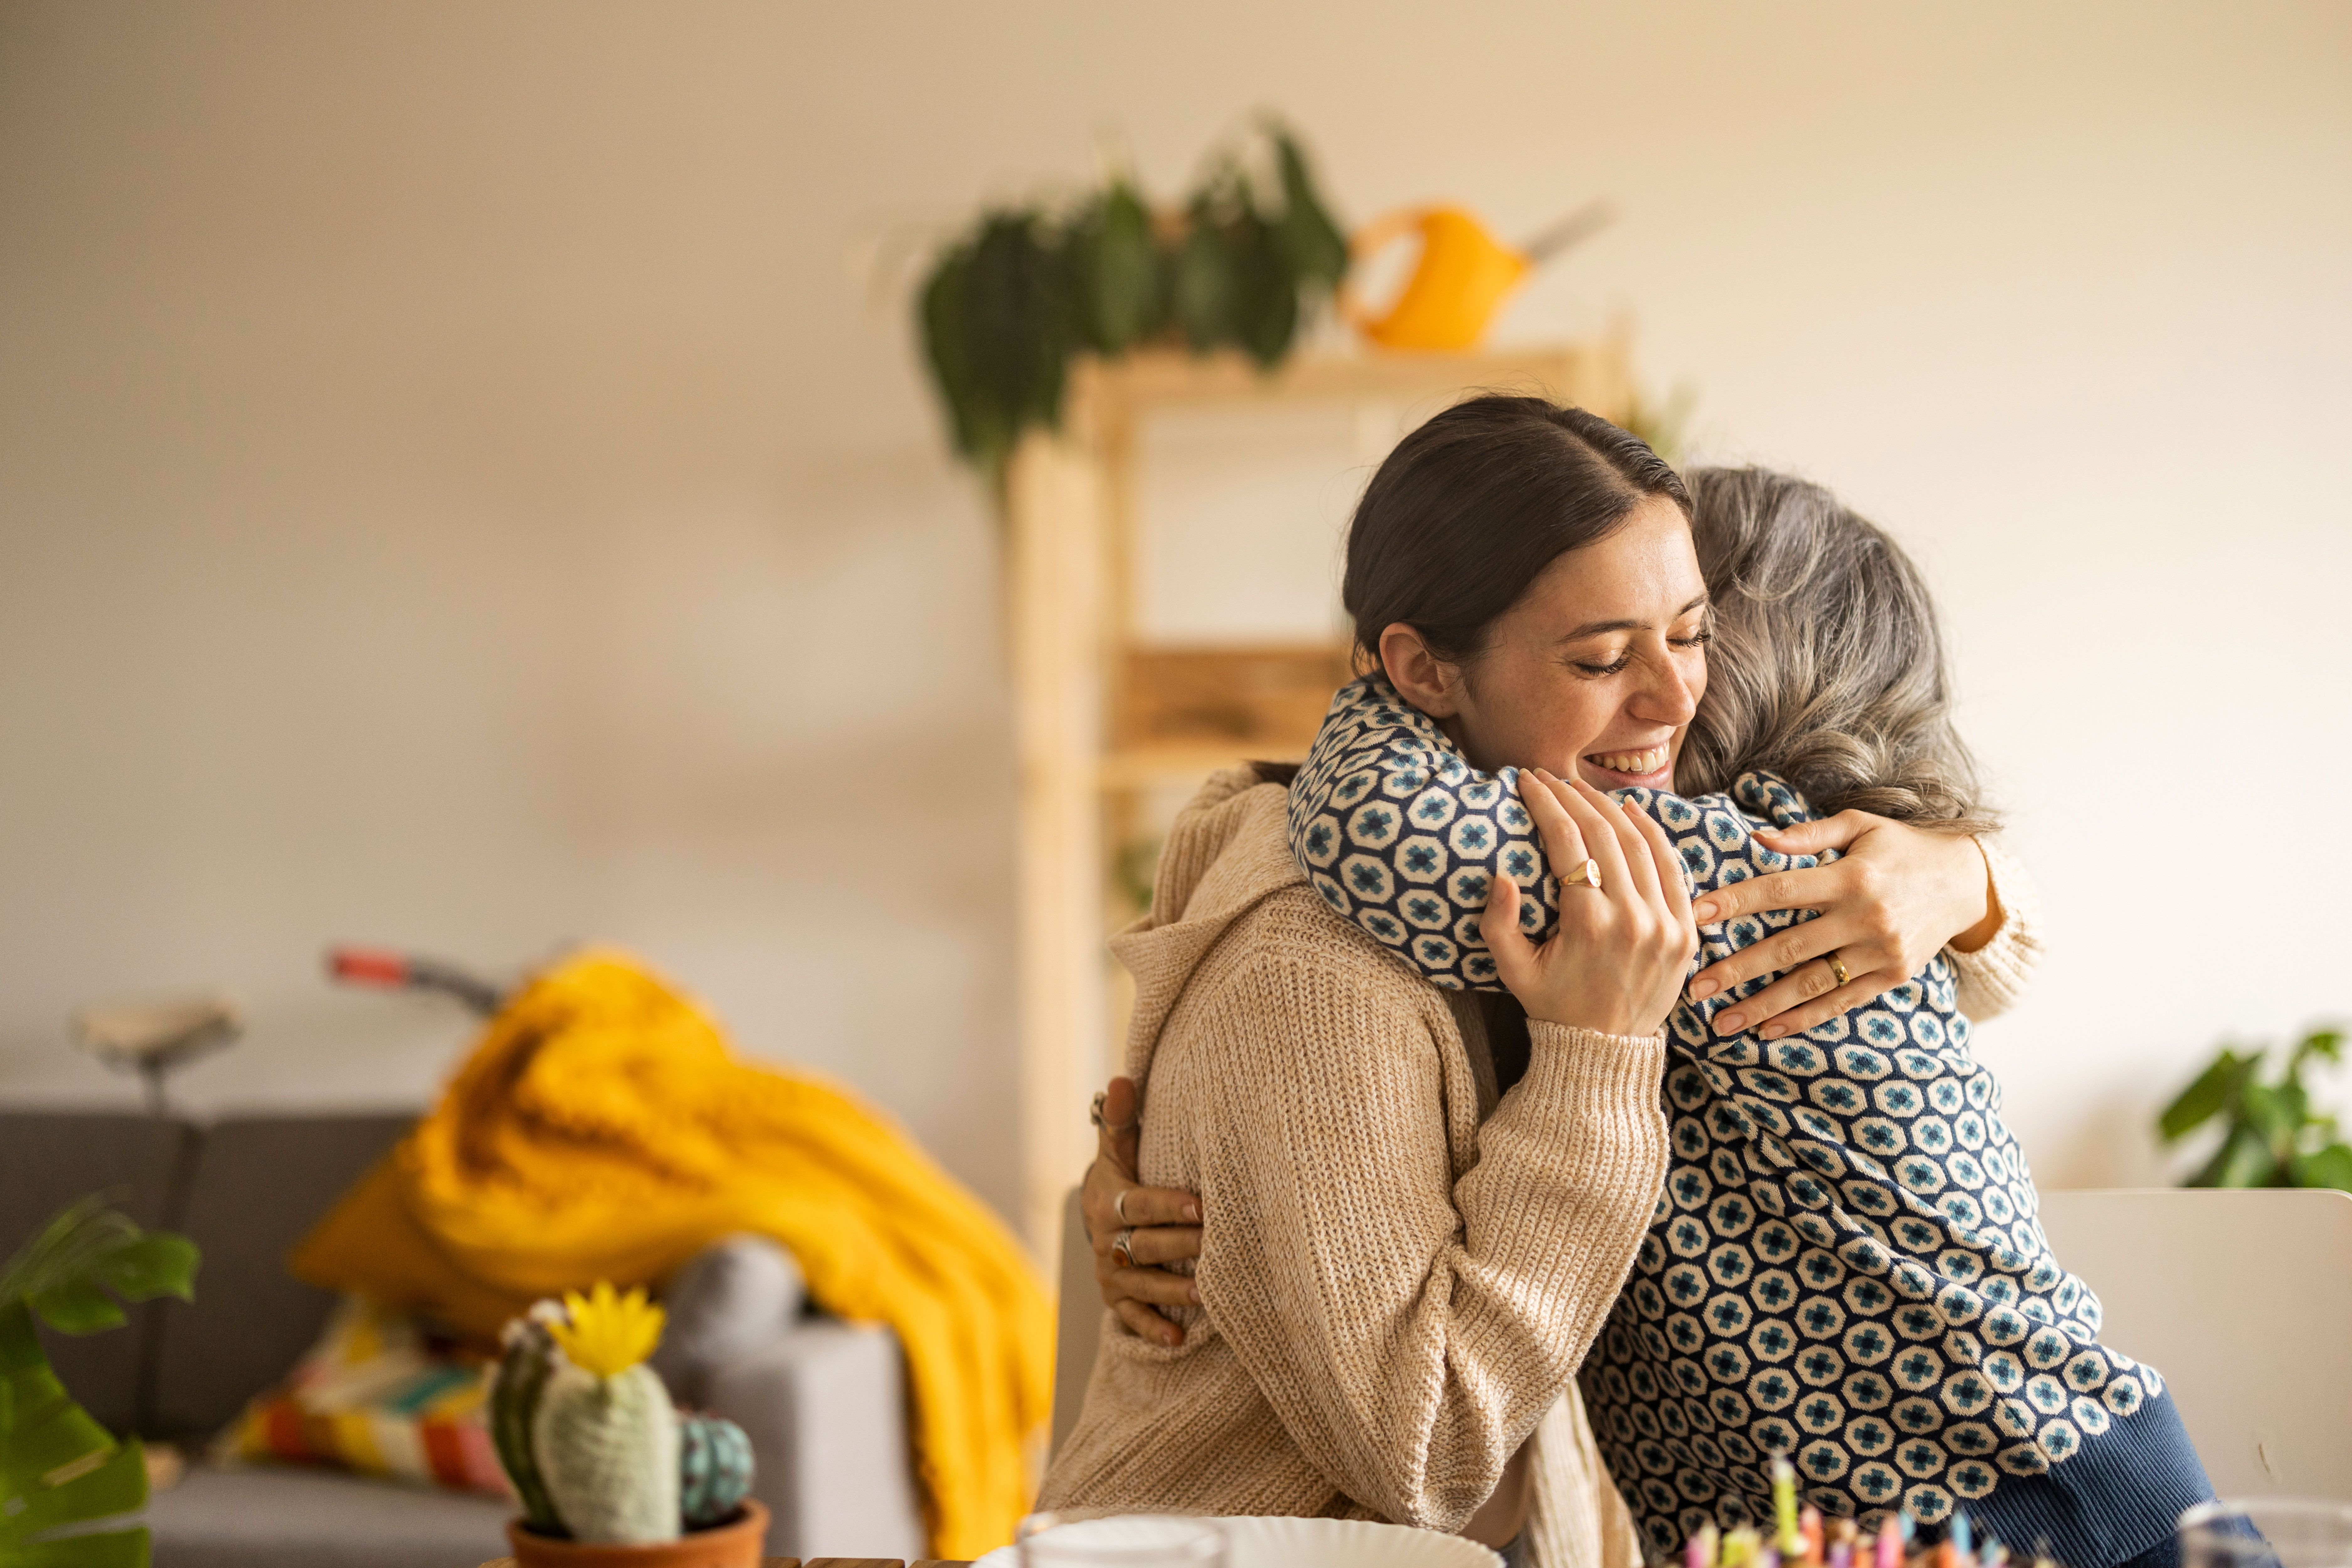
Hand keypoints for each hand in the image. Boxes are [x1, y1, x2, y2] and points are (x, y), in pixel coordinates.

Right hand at [1082, 1075, 1200, 1347]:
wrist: (1097, 1215)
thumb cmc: (1123, 1175)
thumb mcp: (1119, 1147)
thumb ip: (1123, 1119)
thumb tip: (1121, 1079)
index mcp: (1110, 1200)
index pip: (1140, 1204)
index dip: (1170, 1206)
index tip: (1202, 1207)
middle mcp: (1107, 1240)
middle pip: (1145, 1246)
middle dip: (1180, 1248)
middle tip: (1216, 1249)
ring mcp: (1111, 1273)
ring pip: (1142, 1283)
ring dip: (1173, 1291)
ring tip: (1207, 1294)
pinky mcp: (1115, 1299)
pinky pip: (1131, 1318)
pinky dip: (1153, 1329)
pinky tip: (1178, 1339)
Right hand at [1481, 769, 1696, 1037]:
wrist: (1605, 1051)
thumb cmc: (1553, 1006)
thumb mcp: (1514, 970)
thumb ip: (1499, 923)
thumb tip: (1500, 874)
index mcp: (1588, 924)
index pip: (1566, 841)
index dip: (1545, 803)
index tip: (1527, 781)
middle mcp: (1632, 918)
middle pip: (1604, 833)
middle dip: (1573, 796)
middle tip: (1551, 777)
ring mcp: (1665, 924)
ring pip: (1640, 843)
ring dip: (1611, 806)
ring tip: (1584, 788)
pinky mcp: (1686, 931)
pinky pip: (1673, 868)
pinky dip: (1654, 833)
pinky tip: (1633, 811)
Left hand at [1685, 812, 1996, 1040]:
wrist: (1966, 882)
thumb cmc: (1901, 847)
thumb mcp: (1860, 825)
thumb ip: (1808, 833)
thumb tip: (1757, 838)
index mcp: (1850, 877)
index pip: (1781, 890)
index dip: (1737, 902)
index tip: (1698, 915)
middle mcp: (1865, 918)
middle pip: (1789, 947)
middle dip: (1738, 969)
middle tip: (1695, 987)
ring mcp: (1880, 952)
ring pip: (1812, 984)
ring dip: (1764, 1006)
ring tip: (1723, 1022)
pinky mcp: (1893, 976)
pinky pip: (1842, 1002)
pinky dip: (1805, 1019)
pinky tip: (1770, 1031)